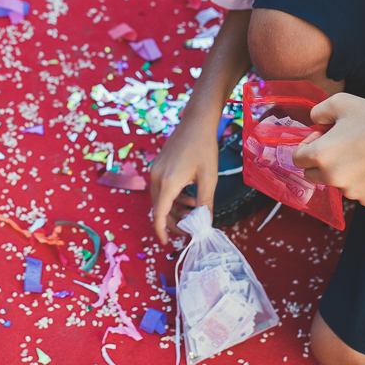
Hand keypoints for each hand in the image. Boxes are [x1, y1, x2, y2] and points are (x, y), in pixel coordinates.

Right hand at [149, 120, 217, 244]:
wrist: (196, 122)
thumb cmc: (204, 147)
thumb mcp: (208, 178)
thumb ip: (205, 203)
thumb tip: (205, 224)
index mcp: (167, 182)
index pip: (159, 214)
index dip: (162, 230)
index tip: (167, 243)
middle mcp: (156, 177)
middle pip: (159, 208)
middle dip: (173, 222)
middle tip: (189, 229)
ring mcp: (155, 170)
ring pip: (160, 199)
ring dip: (175, 209)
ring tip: (194, 210)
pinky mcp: (158, 166)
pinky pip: (162, 189)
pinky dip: (173, 197)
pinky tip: (190, 197)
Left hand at [292, 94, 364, 205]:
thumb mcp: (340, 103)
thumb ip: (317, 112)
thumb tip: (312, 124)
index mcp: (321, 155)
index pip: (298, 159)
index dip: (308, 147)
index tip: (321, 139)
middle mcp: (333, 178)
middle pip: (312, 175)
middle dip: (320, 163)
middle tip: (340, 147)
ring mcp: (351, 192)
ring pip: (336, 184)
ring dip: (342, 172)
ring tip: (362, 154)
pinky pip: (356, 191)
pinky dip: (361, 182)